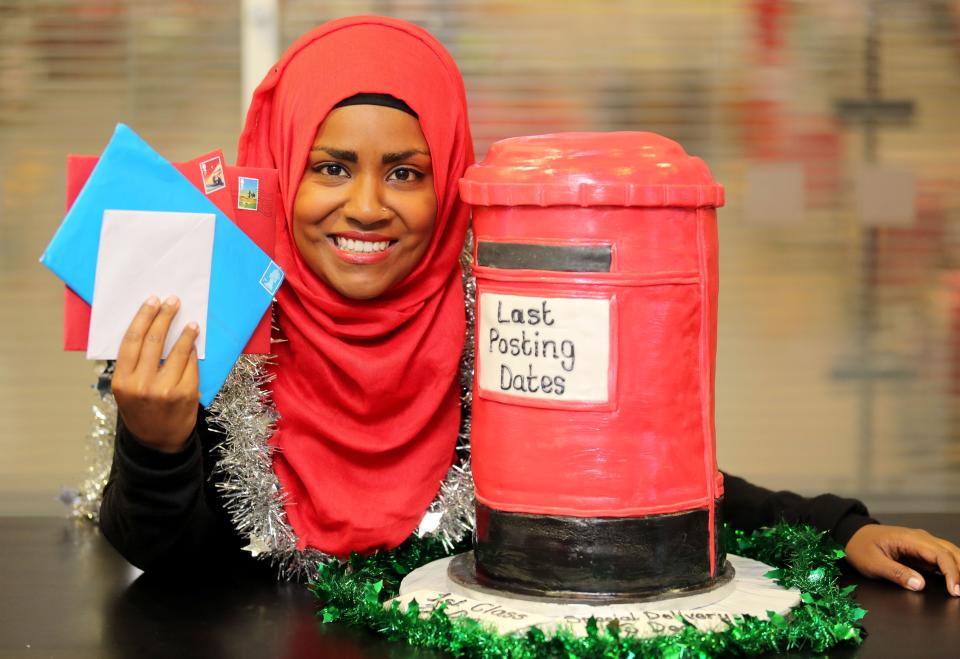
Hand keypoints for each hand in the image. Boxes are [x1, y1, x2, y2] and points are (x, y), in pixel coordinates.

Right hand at [112, 295, 199, 453]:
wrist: (158, 443)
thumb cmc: (142, 411)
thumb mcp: (126, 390)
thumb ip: (134, 364)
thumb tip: (149, 328)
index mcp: (122, 381)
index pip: (132, 341)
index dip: (143, 318)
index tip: (152, 302)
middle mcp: (142, 384)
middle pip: (153, 341)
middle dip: (164, 317)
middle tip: (173, 302)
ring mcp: (165, 390)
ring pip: (177, 351)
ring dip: (185, 333)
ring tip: (190, 322)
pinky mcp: (186, 393)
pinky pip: (191, 366)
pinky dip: (192, 352)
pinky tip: (194, 344)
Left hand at [844, 524, 959, 595]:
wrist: (851, 535)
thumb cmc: (860, 547)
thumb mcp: (872, 563)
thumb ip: (896, 573)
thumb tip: (919, 584)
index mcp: (909, 539)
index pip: (939, 554)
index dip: (951, 573)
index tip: (955, 591)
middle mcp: (920, 538)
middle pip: (951, 552)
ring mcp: (922, 543)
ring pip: (950, 553)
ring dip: (959, 568)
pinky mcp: (921, 551)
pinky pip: (942, 557)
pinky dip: (953, 567)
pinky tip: (956, 580)